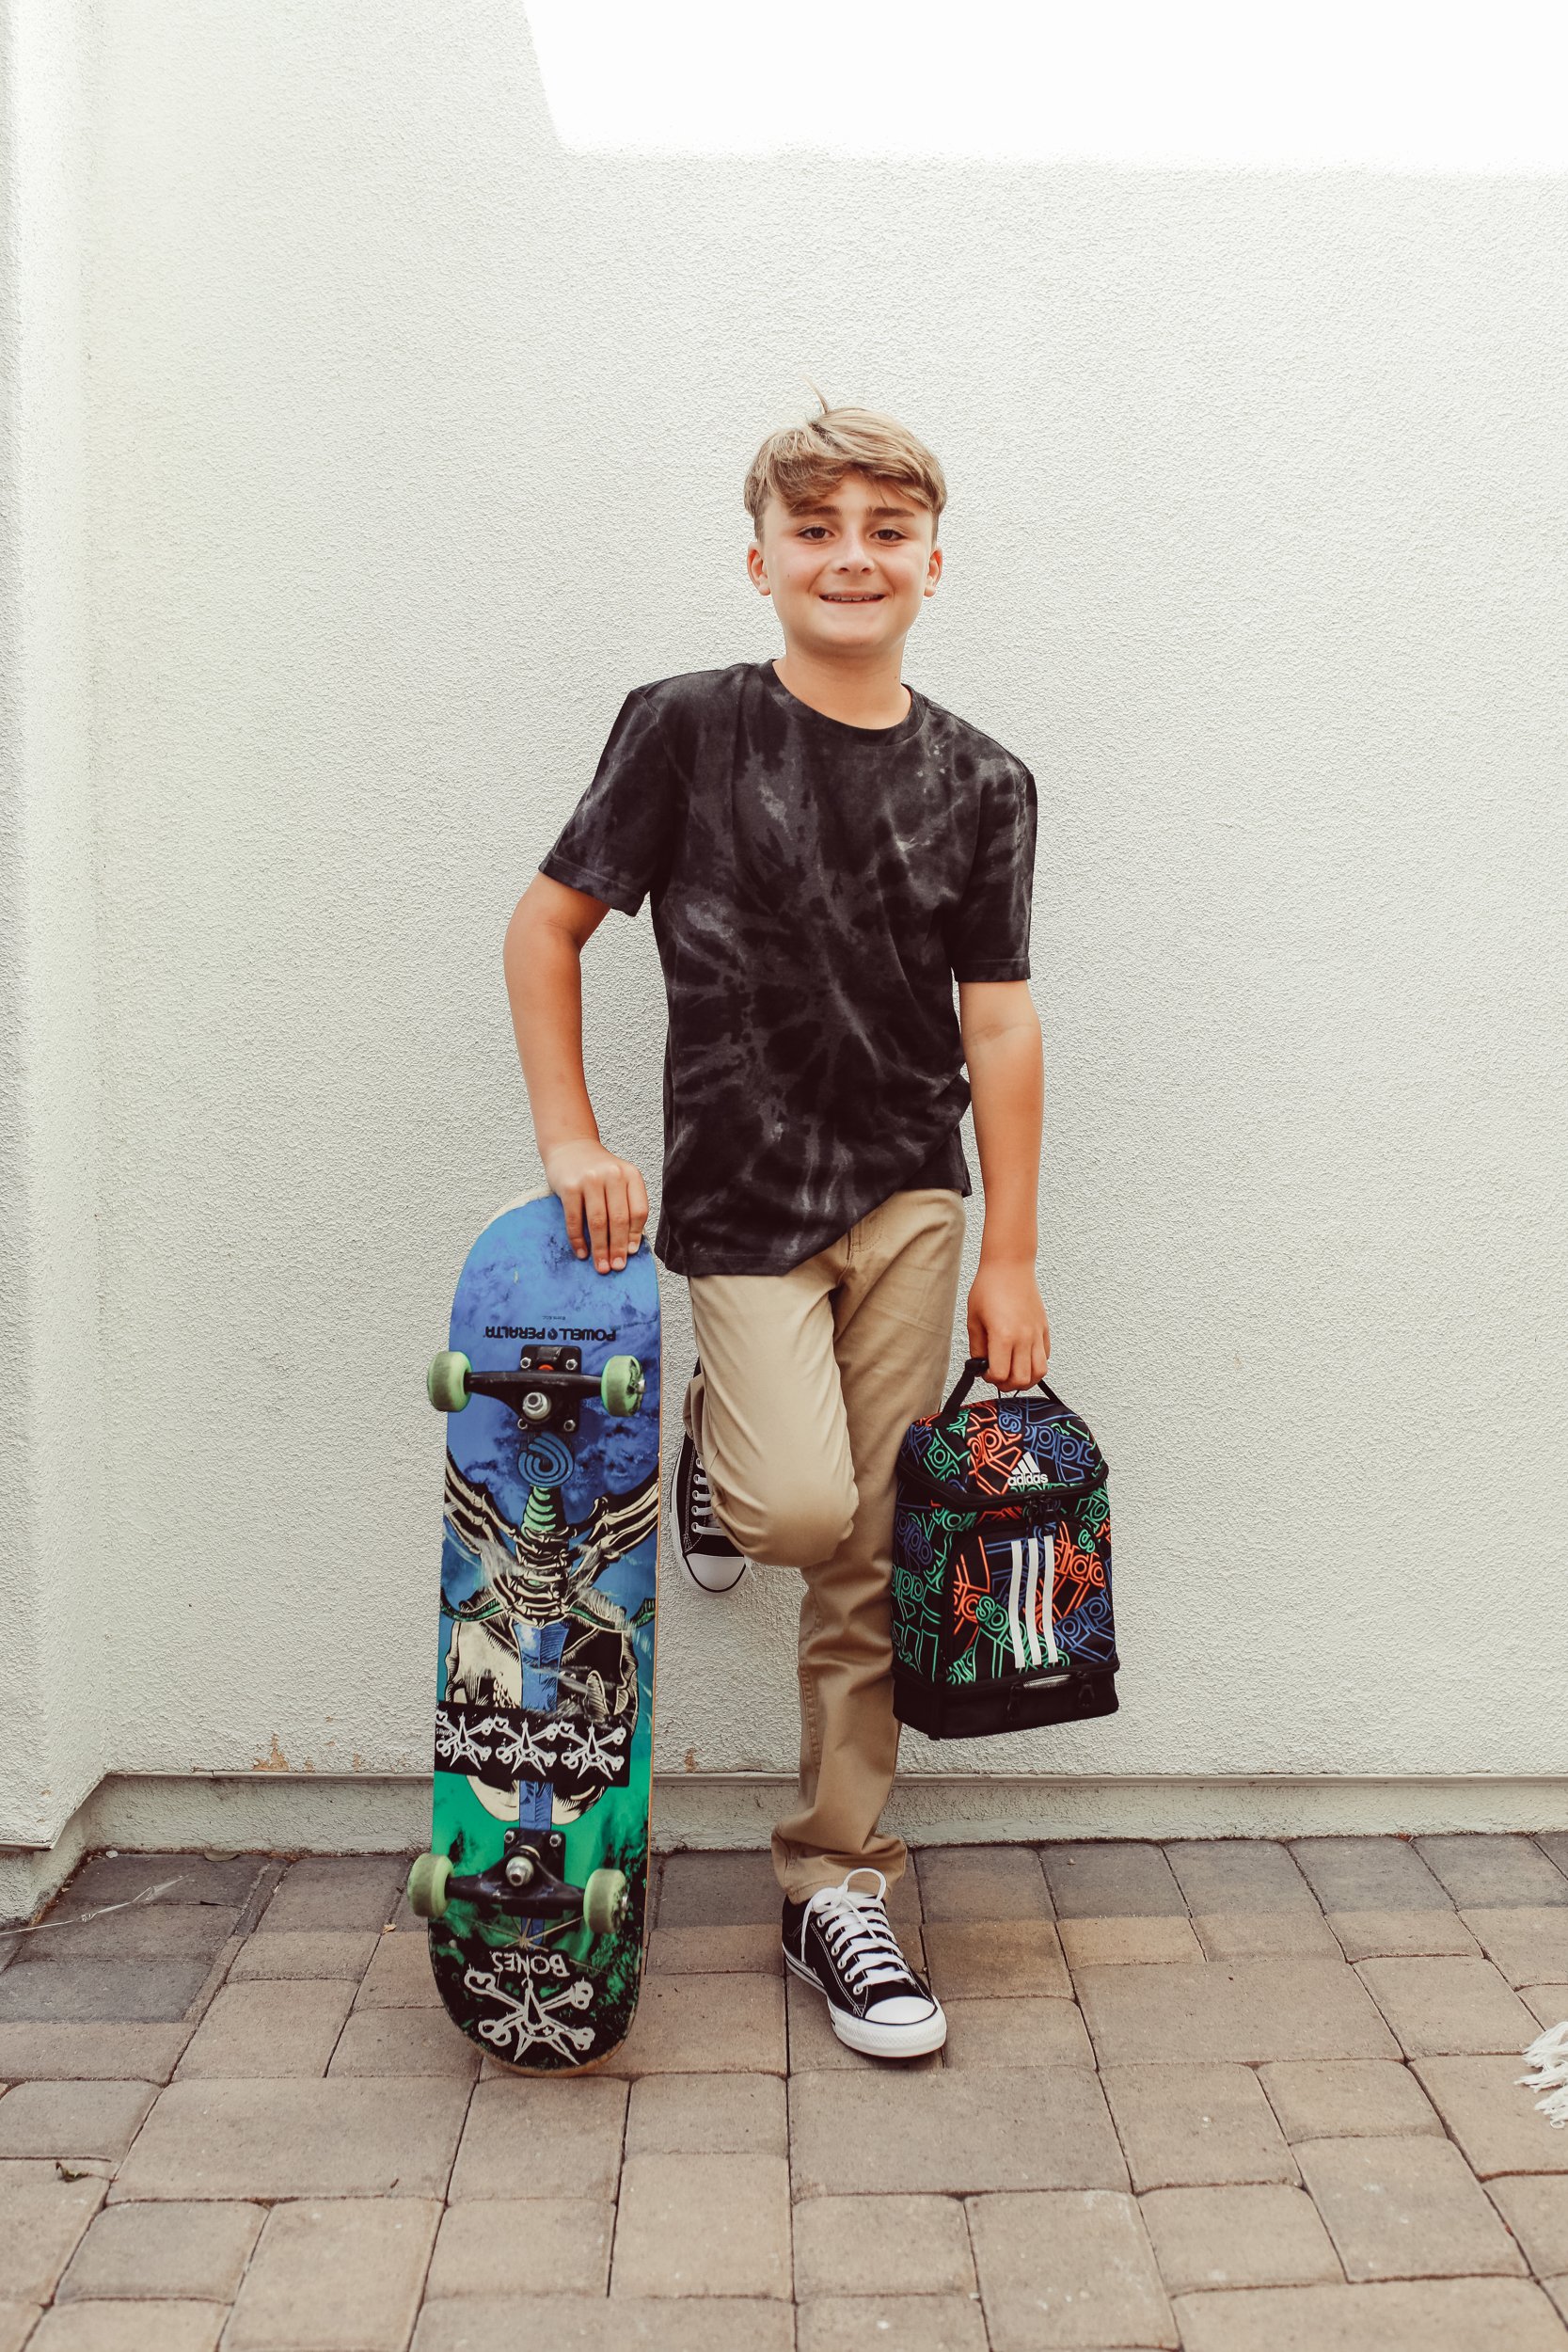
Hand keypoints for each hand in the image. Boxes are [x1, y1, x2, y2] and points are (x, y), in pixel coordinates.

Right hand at [543, 1139, 649, 1273]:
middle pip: (619, 1219)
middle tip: (616, 1267)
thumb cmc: (596, 1170)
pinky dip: (578, 1240)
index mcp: (631, 1174)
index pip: (639, 1211)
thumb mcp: (618, 1180)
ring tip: (601, 1266)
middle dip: (618, 1248)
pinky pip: (575, 1219)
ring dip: (600, 1249)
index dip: (635, 1235)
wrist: (570, 1146)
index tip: (631, 1254)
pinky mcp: (569, 1186)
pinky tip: (582, 1252)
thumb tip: (629, 1245)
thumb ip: (625, 1204)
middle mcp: (612, 1175)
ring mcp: (590, 1179)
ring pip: (598, 1222)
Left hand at [966, 1255, 1050, 1390]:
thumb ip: (977, 1348)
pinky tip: (1023, 1358)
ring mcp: (1037, 1334)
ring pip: (1040, 1372)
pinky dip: (1036, 1364)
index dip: (990, 1378)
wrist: (1010, 1266)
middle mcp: (1024, 1338)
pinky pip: (1046, 1356)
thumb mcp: (974, 1320)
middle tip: (997, 1376)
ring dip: (1026, 1379)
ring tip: (1013, 1373)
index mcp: (1003, 1336)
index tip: (984, 1371)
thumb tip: (980, 1365)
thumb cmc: (989, 1288)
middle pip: (1021, 1379)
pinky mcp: (1044, 1329)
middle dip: (1007, 1384)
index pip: (1000, 1375)